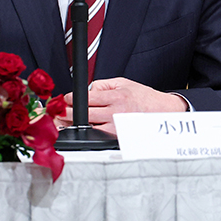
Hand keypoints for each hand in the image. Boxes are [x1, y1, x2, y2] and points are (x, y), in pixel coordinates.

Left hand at [56, 78, 188, 133]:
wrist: (162, 111)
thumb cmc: (143, 97)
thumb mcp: (123, 83)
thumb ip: (102, 85)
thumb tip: (86, 91)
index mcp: (116, 97)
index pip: (85, 98)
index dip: (70, 99)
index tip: (64, 99)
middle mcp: (115, 112)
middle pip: (82, 115)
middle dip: (66, 113)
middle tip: (58, 112)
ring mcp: (116, 127)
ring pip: (87, 128)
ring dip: (72, 125)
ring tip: (63, 123)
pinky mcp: (118, 138)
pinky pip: (97, 136)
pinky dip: (87, 133)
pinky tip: (81, 130)